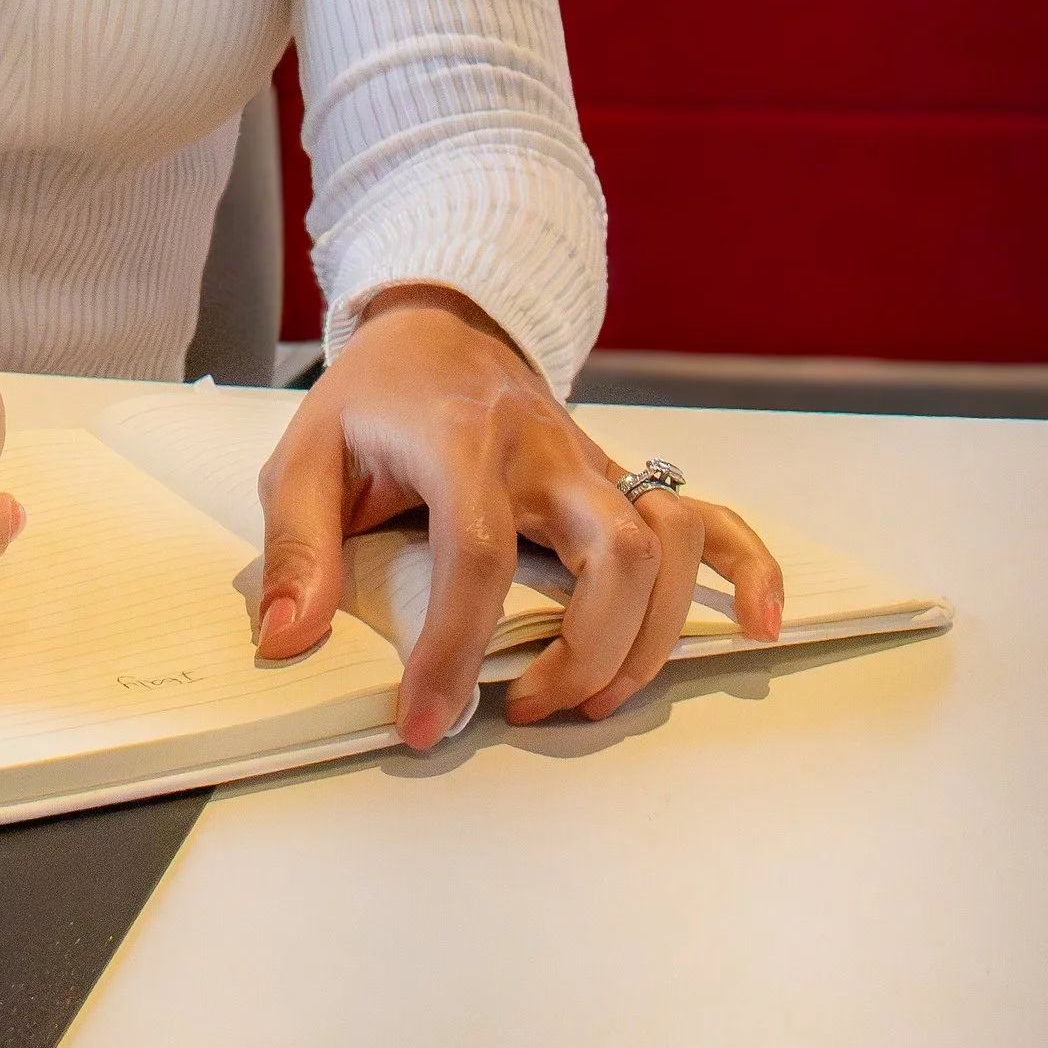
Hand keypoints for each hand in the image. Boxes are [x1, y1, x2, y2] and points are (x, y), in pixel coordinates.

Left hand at [255, 285, 783, 747]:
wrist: (437, 324)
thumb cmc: (373, 400)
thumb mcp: (306, 456)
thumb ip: (296, 548)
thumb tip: (288, 640)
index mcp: (461, 441)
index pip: (478, 554)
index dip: (455, 650)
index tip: (427, 723)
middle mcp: (544, 451)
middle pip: (614, 552)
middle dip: (586, 651)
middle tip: (525, 707)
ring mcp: (595, 463)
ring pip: (671, 541)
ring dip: (652, 634)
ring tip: (593, 694)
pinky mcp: (621, 478)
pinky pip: (713, 516)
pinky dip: (750, 570)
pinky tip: (759, 626)